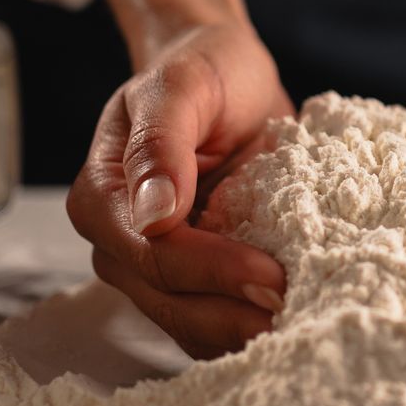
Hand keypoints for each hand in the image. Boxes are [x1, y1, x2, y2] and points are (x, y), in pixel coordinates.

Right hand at [66, 23, 292, 358]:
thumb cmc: (202, 72)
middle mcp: (119, 242)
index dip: (212, 271)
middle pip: (169, 301)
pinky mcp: (192, 280)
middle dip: (232, 314)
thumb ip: (161, 141)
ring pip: (190, 325)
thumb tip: (154, 213)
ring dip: (242, 333)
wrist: (227, 76)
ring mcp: (153, 268)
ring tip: (302, 324)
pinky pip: (212, 323)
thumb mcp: (182, 85)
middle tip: (297, 311)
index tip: (271, 276)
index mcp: (103, 198)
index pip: (153, 254)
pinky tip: (290, 322)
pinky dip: (246, 328)